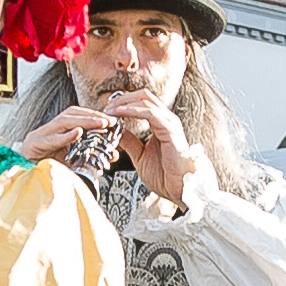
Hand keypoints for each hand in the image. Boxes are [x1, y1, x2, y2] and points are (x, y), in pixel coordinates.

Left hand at [102, 94, 196, 208]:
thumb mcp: (140, 156)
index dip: (123, 102)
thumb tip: (116, 132)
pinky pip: (150, 113)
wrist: (180, 189)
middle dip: (122, 99)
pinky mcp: (170, 130)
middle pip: (143, 96)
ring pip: (145, 100)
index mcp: (160, 123)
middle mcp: (166, 119)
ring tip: (109, 110)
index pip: (141, 102)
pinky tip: (120, 113)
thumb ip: (130, 142)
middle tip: (106, 107)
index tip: (106, 110)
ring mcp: (169, 123)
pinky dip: (133, 111)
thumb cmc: (165, 176)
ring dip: (124, 103)